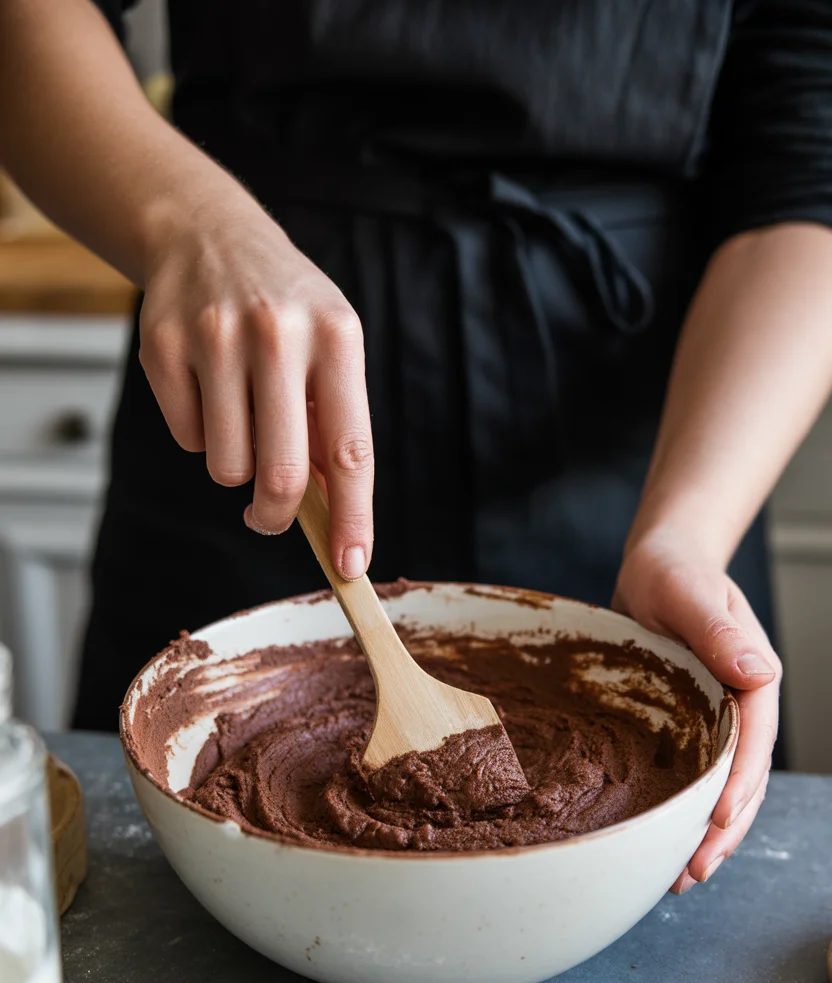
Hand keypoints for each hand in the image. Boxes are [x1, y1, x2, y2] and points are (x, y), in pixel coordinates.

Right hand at [137, 186, 372, 578]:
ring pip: (227, 467)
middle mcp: (277, 333)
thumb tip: (333, 517)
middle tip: (270, 517)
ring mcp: (214, 337)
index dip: (351, 518)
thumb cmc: (285, 308)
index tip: (350, 565)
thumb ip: (334, 424)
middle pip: (280, 475)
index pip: (350, 451)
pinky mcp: (162, 347)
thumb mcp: (330, 346)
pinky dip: (200, 434)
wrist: (207, 234)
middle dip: (277, 516)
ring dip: (236, 466)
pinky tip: (207, 389)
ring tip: (242, 419)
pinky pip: (187, 439)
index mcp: (336, 337)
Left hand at [613, 533, 780, 893]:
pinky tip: (661, 844)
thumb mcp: (691, 594)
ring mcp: (714, 723)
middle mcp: (740, 708)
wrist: (658, 566)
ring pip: (719, 789)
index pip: (753, 743)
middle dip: (723, 831)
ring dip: (705, 835)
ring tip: (680, 879)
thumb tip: (759, 673)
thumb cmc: (676, 572)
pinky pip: (692, 779)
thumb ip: (719, 632)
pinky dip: (683, 814)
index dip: (739, 786)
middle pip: (742, 780)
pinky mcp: (687, 730)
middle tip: (695, 872)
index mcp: (752, 680)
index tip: (720, 822)